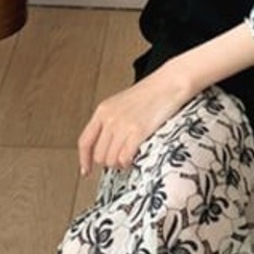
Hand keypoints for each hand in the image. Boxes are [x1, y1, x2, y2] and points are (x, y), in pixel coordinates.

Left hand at [77, 63, 195, 174]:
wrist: (169, 83)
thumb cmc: (151, 93)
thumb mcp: (122, 103)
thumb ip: (111, 121)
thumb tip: (108, 145)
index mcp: (103, 110)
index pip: (85, 141)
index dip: (84, 159)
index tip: (86, 170)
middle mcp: (110, 118)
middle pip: (99, 155)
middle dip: (109, 162)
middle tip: (119, 161)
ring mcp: (122, 125)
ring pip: (111, 159)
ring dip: (120, 164)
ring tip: (128, 158)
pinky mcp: (137, 131)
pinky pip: (124, 157)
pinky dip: (128, 162)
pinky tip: (134, 158)